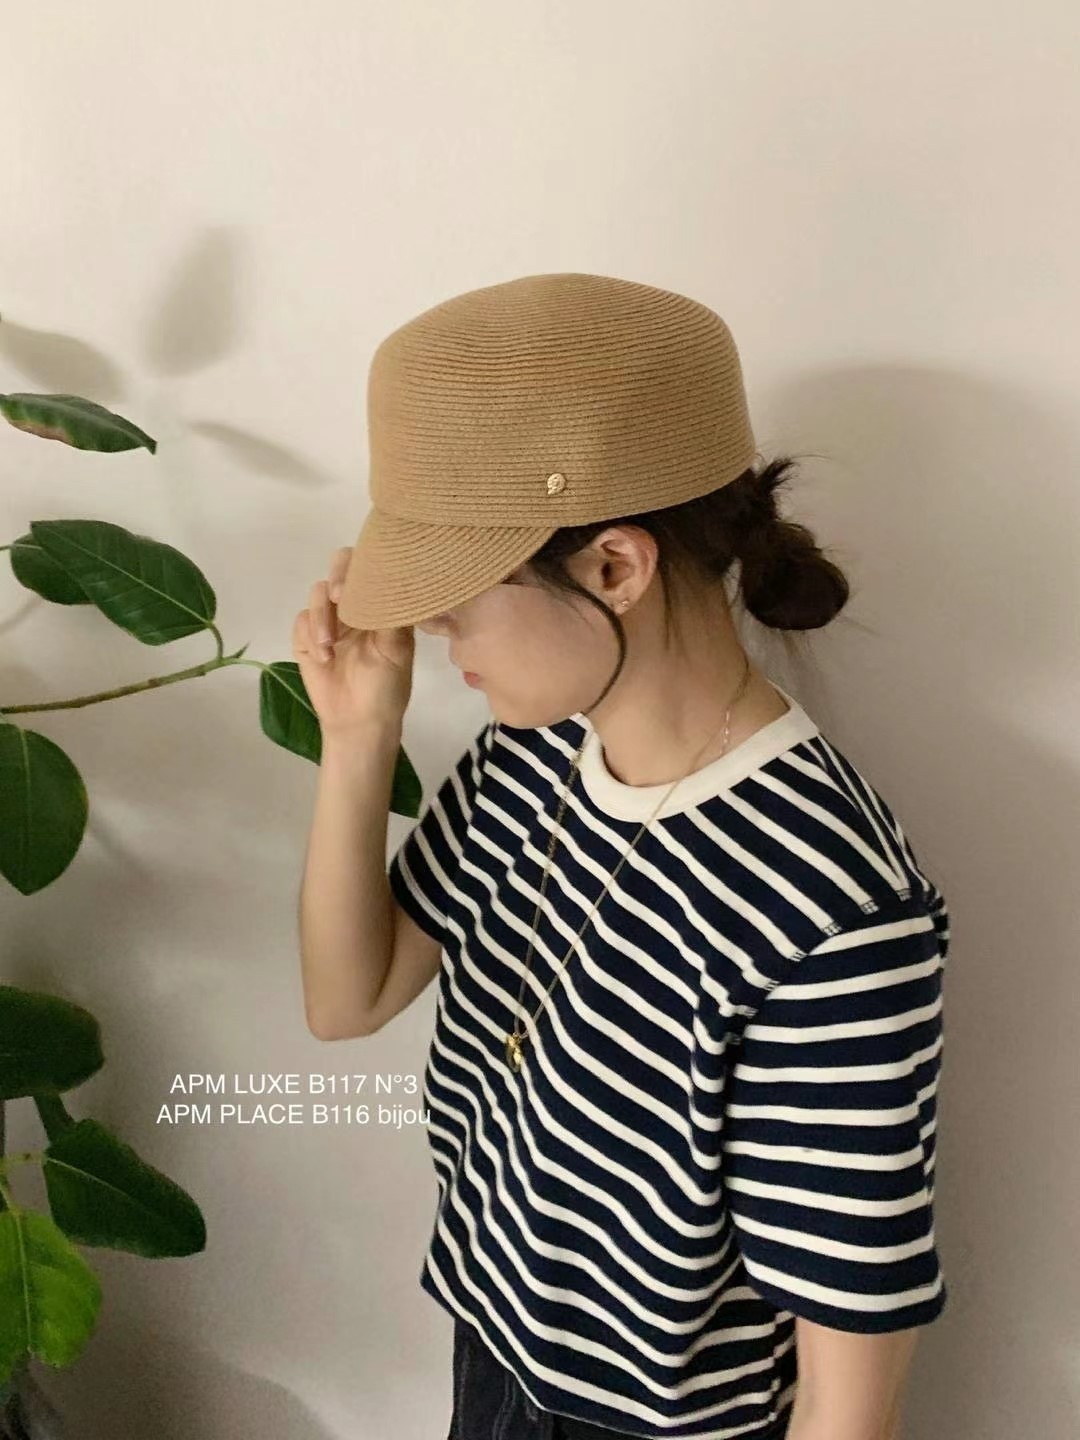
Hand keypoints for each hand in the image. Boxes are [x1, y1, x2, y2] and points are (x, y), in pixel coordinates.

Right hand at [291, 546, 414, 735]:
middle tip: (339, 597)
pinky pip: (301, 620)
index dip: (366, 564)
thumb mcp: (397, 650)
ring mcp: (330, 619)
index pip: (373, 567)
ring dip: (322, 617)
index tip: (364, 582)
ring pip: (317, 593)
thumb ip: (392, 614)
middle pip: (340, 567)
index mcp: (382, 604)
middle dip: (337, 577)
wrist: (359, 722)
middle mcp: (356, 605)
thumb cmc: (387, 687)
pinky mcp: (307, 637)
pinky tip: (324, 657)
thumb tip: (390, 581)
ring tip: (328, 645)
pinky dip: (310, 636)